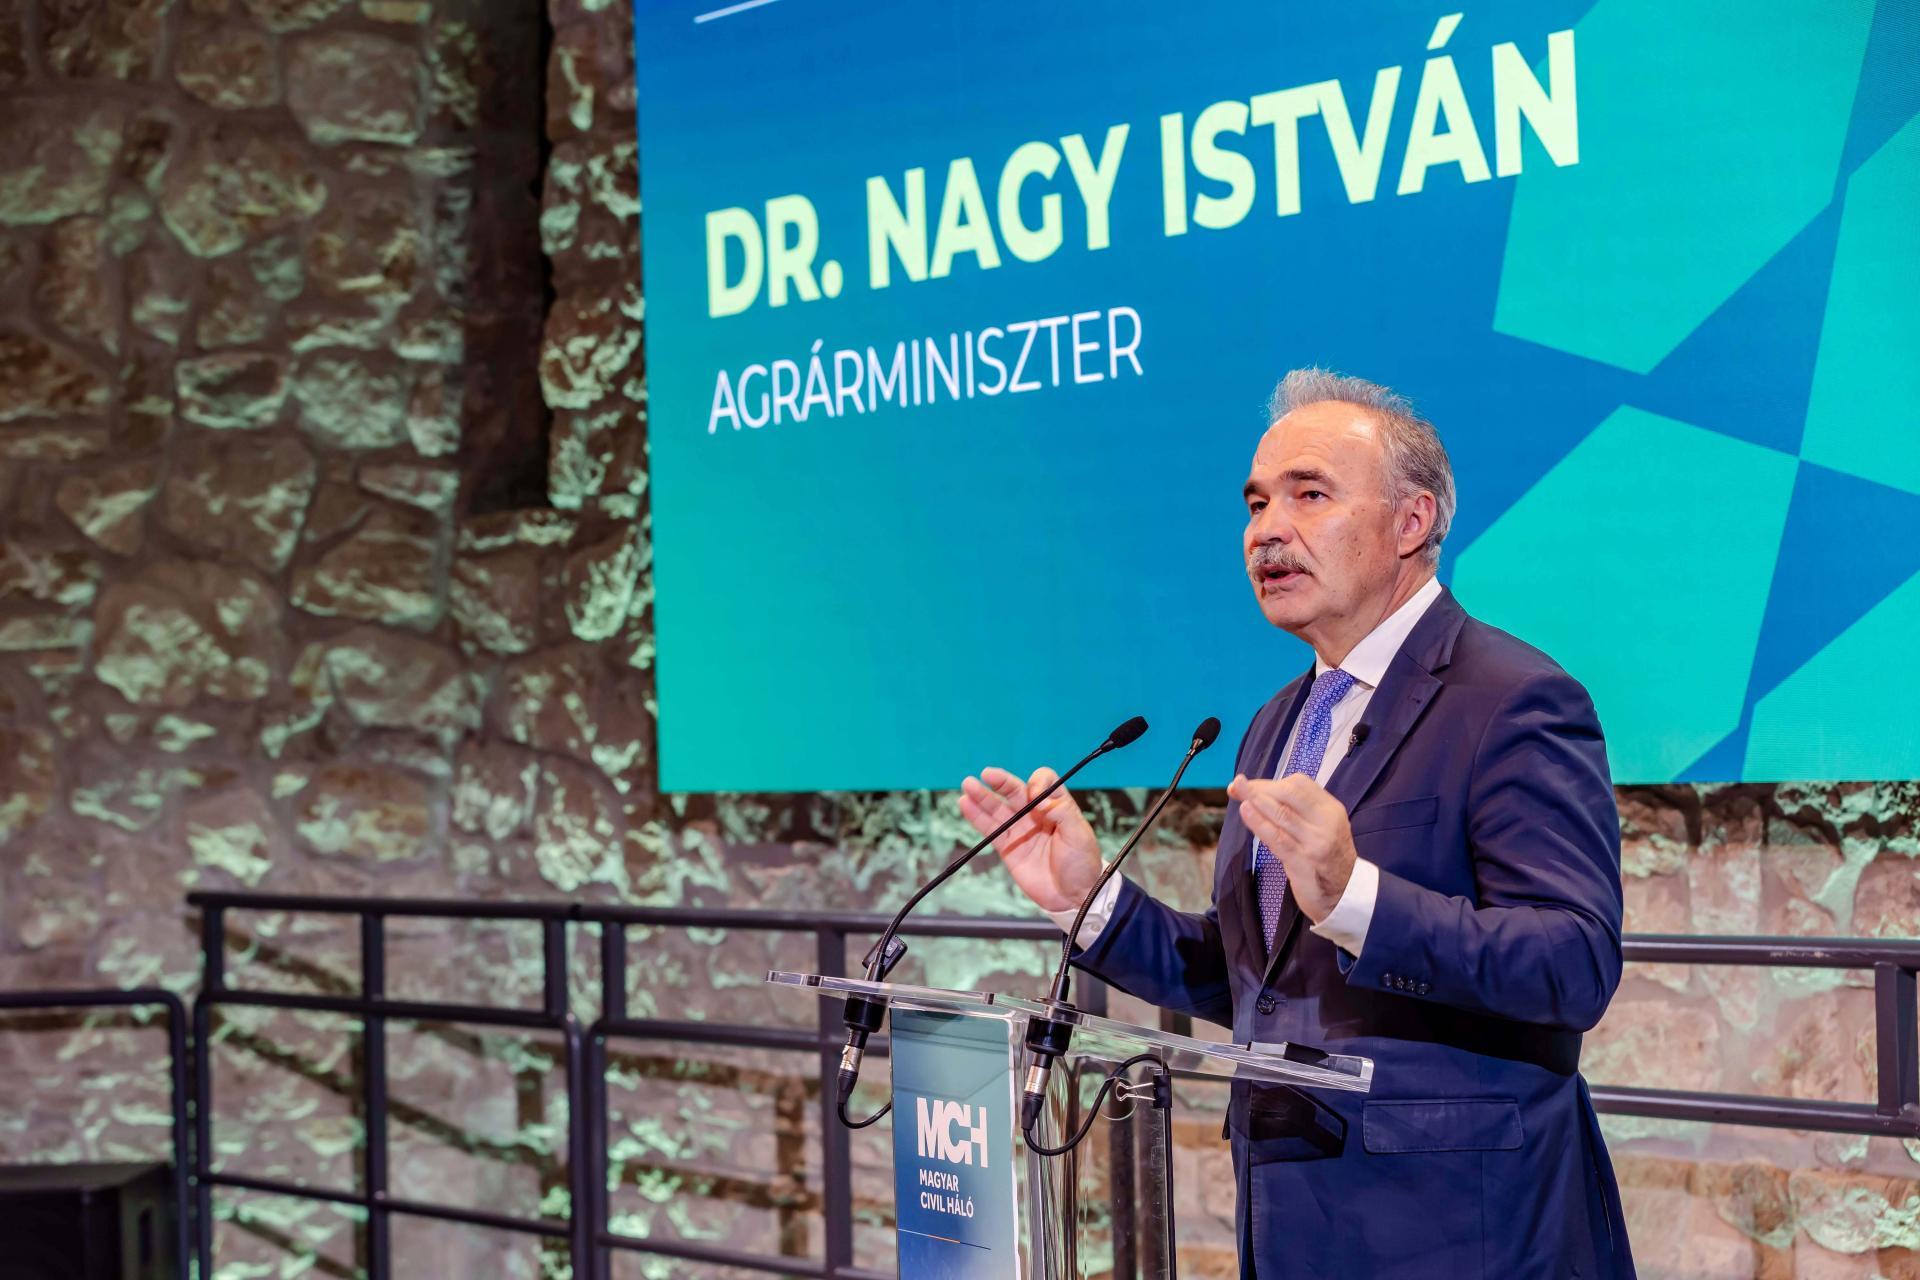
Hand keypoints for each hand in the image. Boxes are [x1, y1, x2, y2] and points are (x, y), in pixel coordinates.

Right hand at [959, 766, 1102, 912]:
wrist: (1074, 897)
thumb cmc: (1082, 864)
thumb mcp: (1080, 834)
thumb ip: (1062, 811)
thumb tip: (1040, 799)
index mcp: (1057, 807)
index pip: (1043, 783)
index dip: (1037, 784)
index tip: (1036, 798)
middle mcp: (1036, 815)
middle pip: (1015, 791)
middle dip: (1001, 782)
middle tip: (987, 775)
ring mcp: (1021, 831)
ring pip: (998, 809)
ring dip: (983, 796)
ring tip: (968, 785)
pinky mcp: (1008, 849)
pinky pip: (990, 830)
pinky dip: (977, 817)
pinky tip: (966, 804)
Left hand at [1227, 772, 1356, 922]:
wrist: (1344, 893)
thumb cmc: (1326, 856)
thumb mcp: (1322, 825)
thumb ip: (1297, 809)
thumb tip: (1258, 791)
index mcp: (1331, 809)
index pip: (1300, 784)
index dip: (1270, 782)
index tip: (1250, 783)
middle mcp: (1326, 822)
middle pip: (1289, 794)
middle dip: (1260, 788)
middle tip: (1237, 785)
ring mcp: (1315, 842)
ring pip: (1282, 814)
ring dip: (1256, 799)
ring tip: (1236, 789)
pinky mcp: (1302, 861)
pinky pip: (1277, 838)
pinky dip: (1259, 822)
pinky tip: (1245, 811)